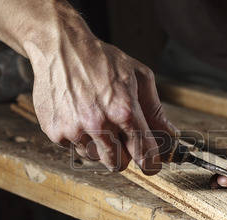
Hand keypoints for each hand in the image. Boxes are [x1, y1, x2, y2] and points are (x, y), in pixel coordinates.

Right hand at [27, 31, 176, 173]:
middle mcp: (99, 124)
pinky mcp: (55, 131)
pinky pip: (73, 148)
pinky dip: (79, 137)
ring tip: (96, 119)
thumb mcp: (139, 77)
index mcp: (124, 110)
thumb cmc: (102, 60)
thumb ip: (155, 111)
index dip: (150, 163)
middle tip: (121, 138)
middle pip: (118, 164)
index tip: (151, 165)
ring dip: (100, 145)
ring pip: (95, 158)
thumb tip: (171, 134)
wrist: (60, 47)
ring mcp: (74, 129)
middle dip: (124, 155)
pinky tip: (78, 115)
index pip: (143, 153)